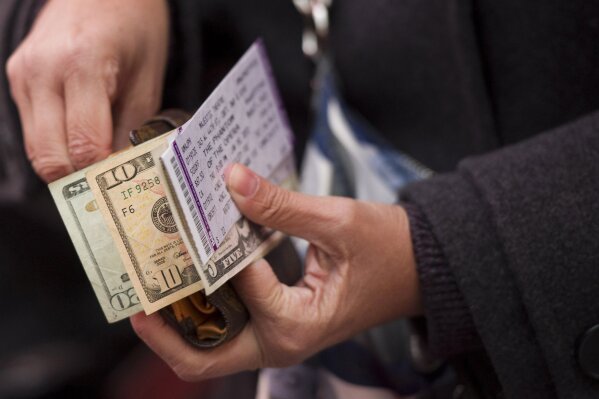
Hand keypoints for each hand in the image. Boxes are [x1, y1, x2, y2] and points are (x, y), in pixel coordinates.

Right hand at [6, 0, 168, 181]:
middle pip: (50, 156)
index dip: (103, 175)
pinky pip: (33, 129)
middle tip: (110, 189)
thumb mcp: (148, 79)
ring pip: (36, 149)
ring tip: (98, 170)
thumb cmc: (134, 28)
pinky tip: (81, 143)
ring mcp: (23, 73)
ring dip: (66, 165)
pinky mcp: (16, 76)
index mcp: (83, 65)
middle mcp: (43, 71)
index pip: (83, 144)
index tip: (123, 189)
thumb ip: (133, 128)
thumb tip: (123, 174)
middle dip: (80, 180)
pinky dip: (56, 145)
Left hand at [131, 163, 421, 380]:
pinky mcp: (275, 324)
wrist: (418, 268)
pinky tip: (191, 266)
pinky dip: (202, 304)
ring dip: (176, 315)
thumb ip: (280, 206)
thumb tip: (230, 179)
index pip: (235, 284)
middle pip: (199, 356)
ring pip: (207, 345)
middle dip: (161, 325)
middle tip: (132, 284)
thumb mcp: (339, 223)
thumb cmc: (390, 251)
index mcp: (296, 327)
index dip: (210, 245)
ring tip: (151, 274)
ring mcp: (275, 339)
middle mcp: (279, 344)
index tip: (187, 206)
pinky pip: (226, 324)